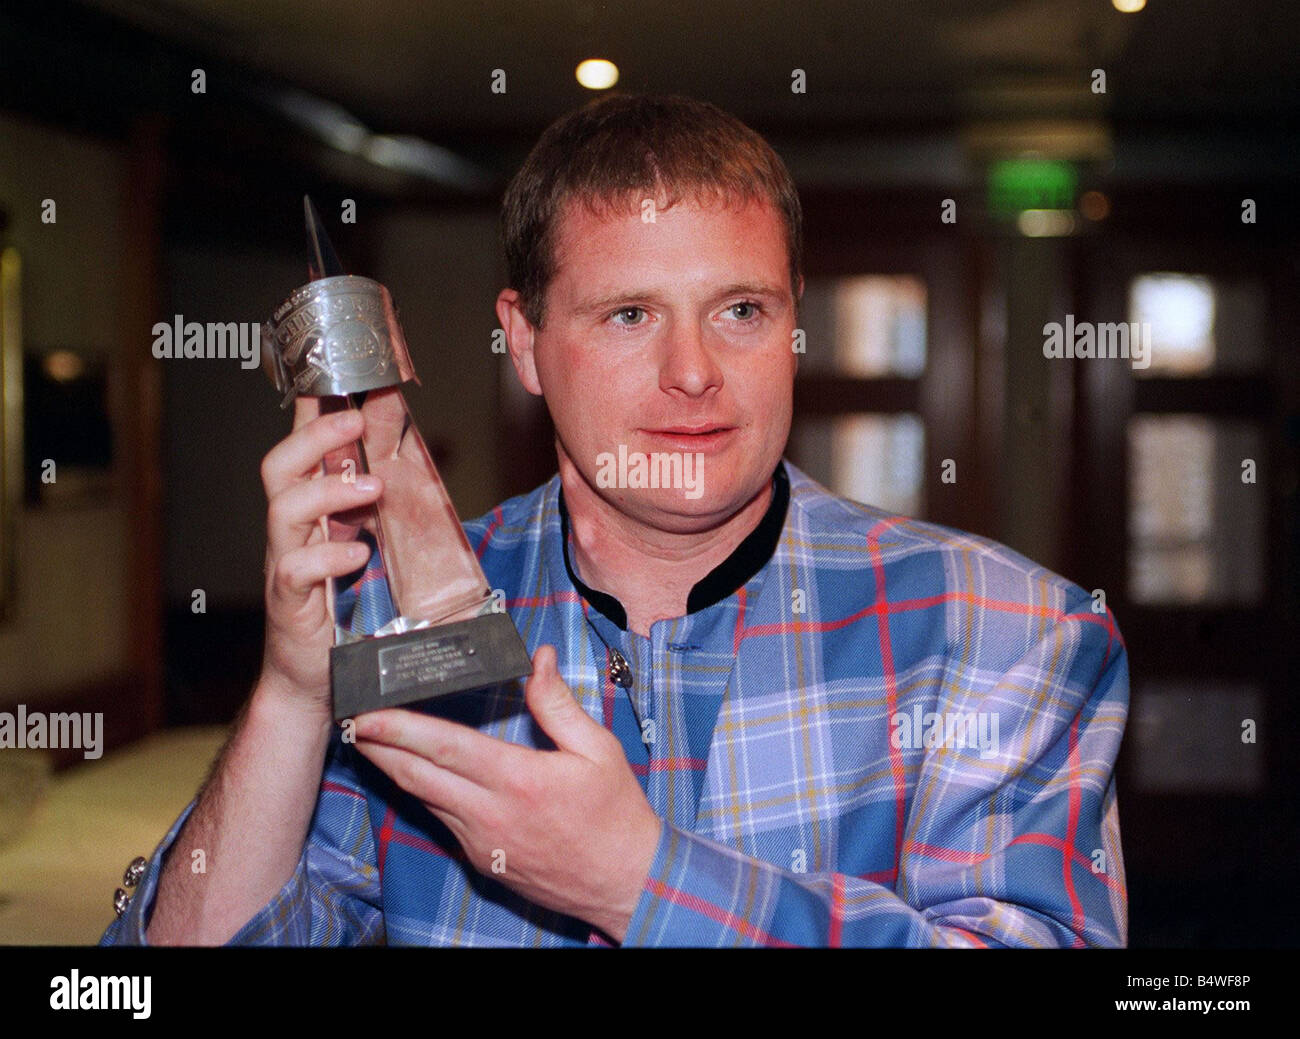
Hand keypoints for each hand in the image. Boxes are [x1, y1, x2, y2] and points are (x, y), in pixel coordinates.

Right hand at [258, 398, 383, 709]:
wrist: (310, 677)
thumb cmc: (338, 609)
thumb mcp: (358, 548)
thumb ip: (371, 512)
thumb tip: (404, 470)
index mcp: (307, 513)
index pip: (301, 450)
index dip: (310, 411)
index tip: (331, 371)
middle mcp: (289, 532)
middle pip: (279, 468)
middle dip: (315, 438)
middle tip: (355, 418)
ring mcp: (284, 565)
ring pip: (284, 512)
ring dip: (329, 492)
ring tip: (372, 488)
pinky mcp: (289, 602)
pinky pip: (295, 570)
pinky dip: (327, 556)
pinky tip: (356, 554)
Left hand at [352, 645, 662, 941]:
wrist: (626, 883)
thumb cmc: (616, 814)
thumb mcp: (597, 749)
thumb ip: (558, 704)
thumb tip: (539, 659)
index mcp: (519, 780)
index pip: (445, 749)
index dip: (400, 729)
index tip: (366, 712)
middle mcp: (490, 814)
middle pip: (417, 776)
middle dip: (377, 745)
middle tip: (348, 718)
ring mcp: (481, 841)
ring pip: (424, 799)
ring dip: (393, 768)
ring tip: (369, 739)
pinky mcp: (481, 859)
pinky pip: (442, 819)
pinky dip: (422, 792)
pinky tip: (412, 774)